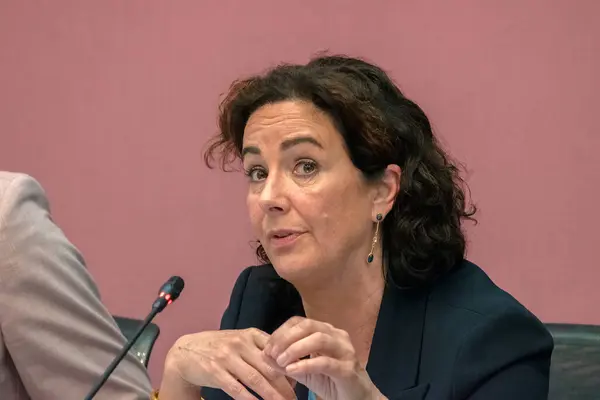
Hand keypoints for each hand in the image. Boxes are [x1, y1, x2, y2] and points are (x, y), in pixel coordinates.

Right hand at [164, 328, 295, 399]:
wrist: (186, 351)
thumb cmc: (219, 347)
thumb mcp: (241, 340)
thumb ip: (261, 349)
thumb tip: (287, 367)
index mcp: (251, 335)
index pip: (277, 351)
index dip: (291, 367)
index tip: (301, 380)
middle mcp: (240, 344)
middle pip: (269, 367)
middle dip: (286, 386)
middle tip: (295, 399)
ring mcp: (227, 357)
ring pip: (256, 379)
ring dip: (272, 396)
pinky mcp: (215, 372)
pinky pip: (236, 389)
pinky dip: (250, 399)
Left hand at [264, 317, 384, 399]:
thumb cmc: (331, 382)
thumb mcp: (303, 371)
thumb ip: (285, 362)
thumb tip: (264, 354)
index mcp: (326, 331)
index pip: (300, 322)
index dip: (281, 332)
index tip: (267, 348)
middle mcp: (337, 335)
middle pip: (308, 325)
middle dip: (286, 338)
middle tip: (272, 354)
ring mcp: (345, 350)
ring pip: (318, 339)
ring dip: (295, 349)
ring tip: (281, 362)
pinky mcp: (348, 369)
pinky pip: (325, 362)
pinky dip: (305, 364)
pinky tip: (292, 370)